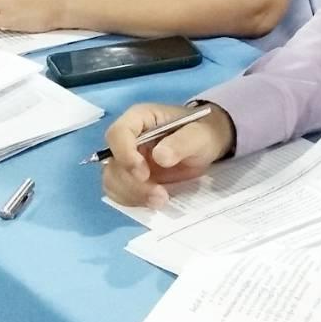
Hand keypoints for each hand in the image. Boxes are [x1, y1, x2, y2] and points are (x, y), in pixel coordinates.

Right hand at [101, 102, 235, 206]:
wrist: (208, 144)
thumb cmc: (202, 132)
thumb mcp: (199, 135)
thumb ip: (181, 143)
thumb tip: (159, 157)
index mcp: (139, 118)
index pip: (117, 134)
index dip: (125, 155)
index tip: (144, 174)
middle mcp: (127, 138)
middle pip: (112, 163)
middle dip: (132, 184)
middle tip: (160, 196)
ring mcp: (127, 159)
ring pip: (112, 180)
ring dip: (133, 195)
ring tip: (161, 201)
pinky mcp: (131, 177)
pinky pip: (121, 192)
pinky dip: (134, 201)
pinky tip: (155, 202)